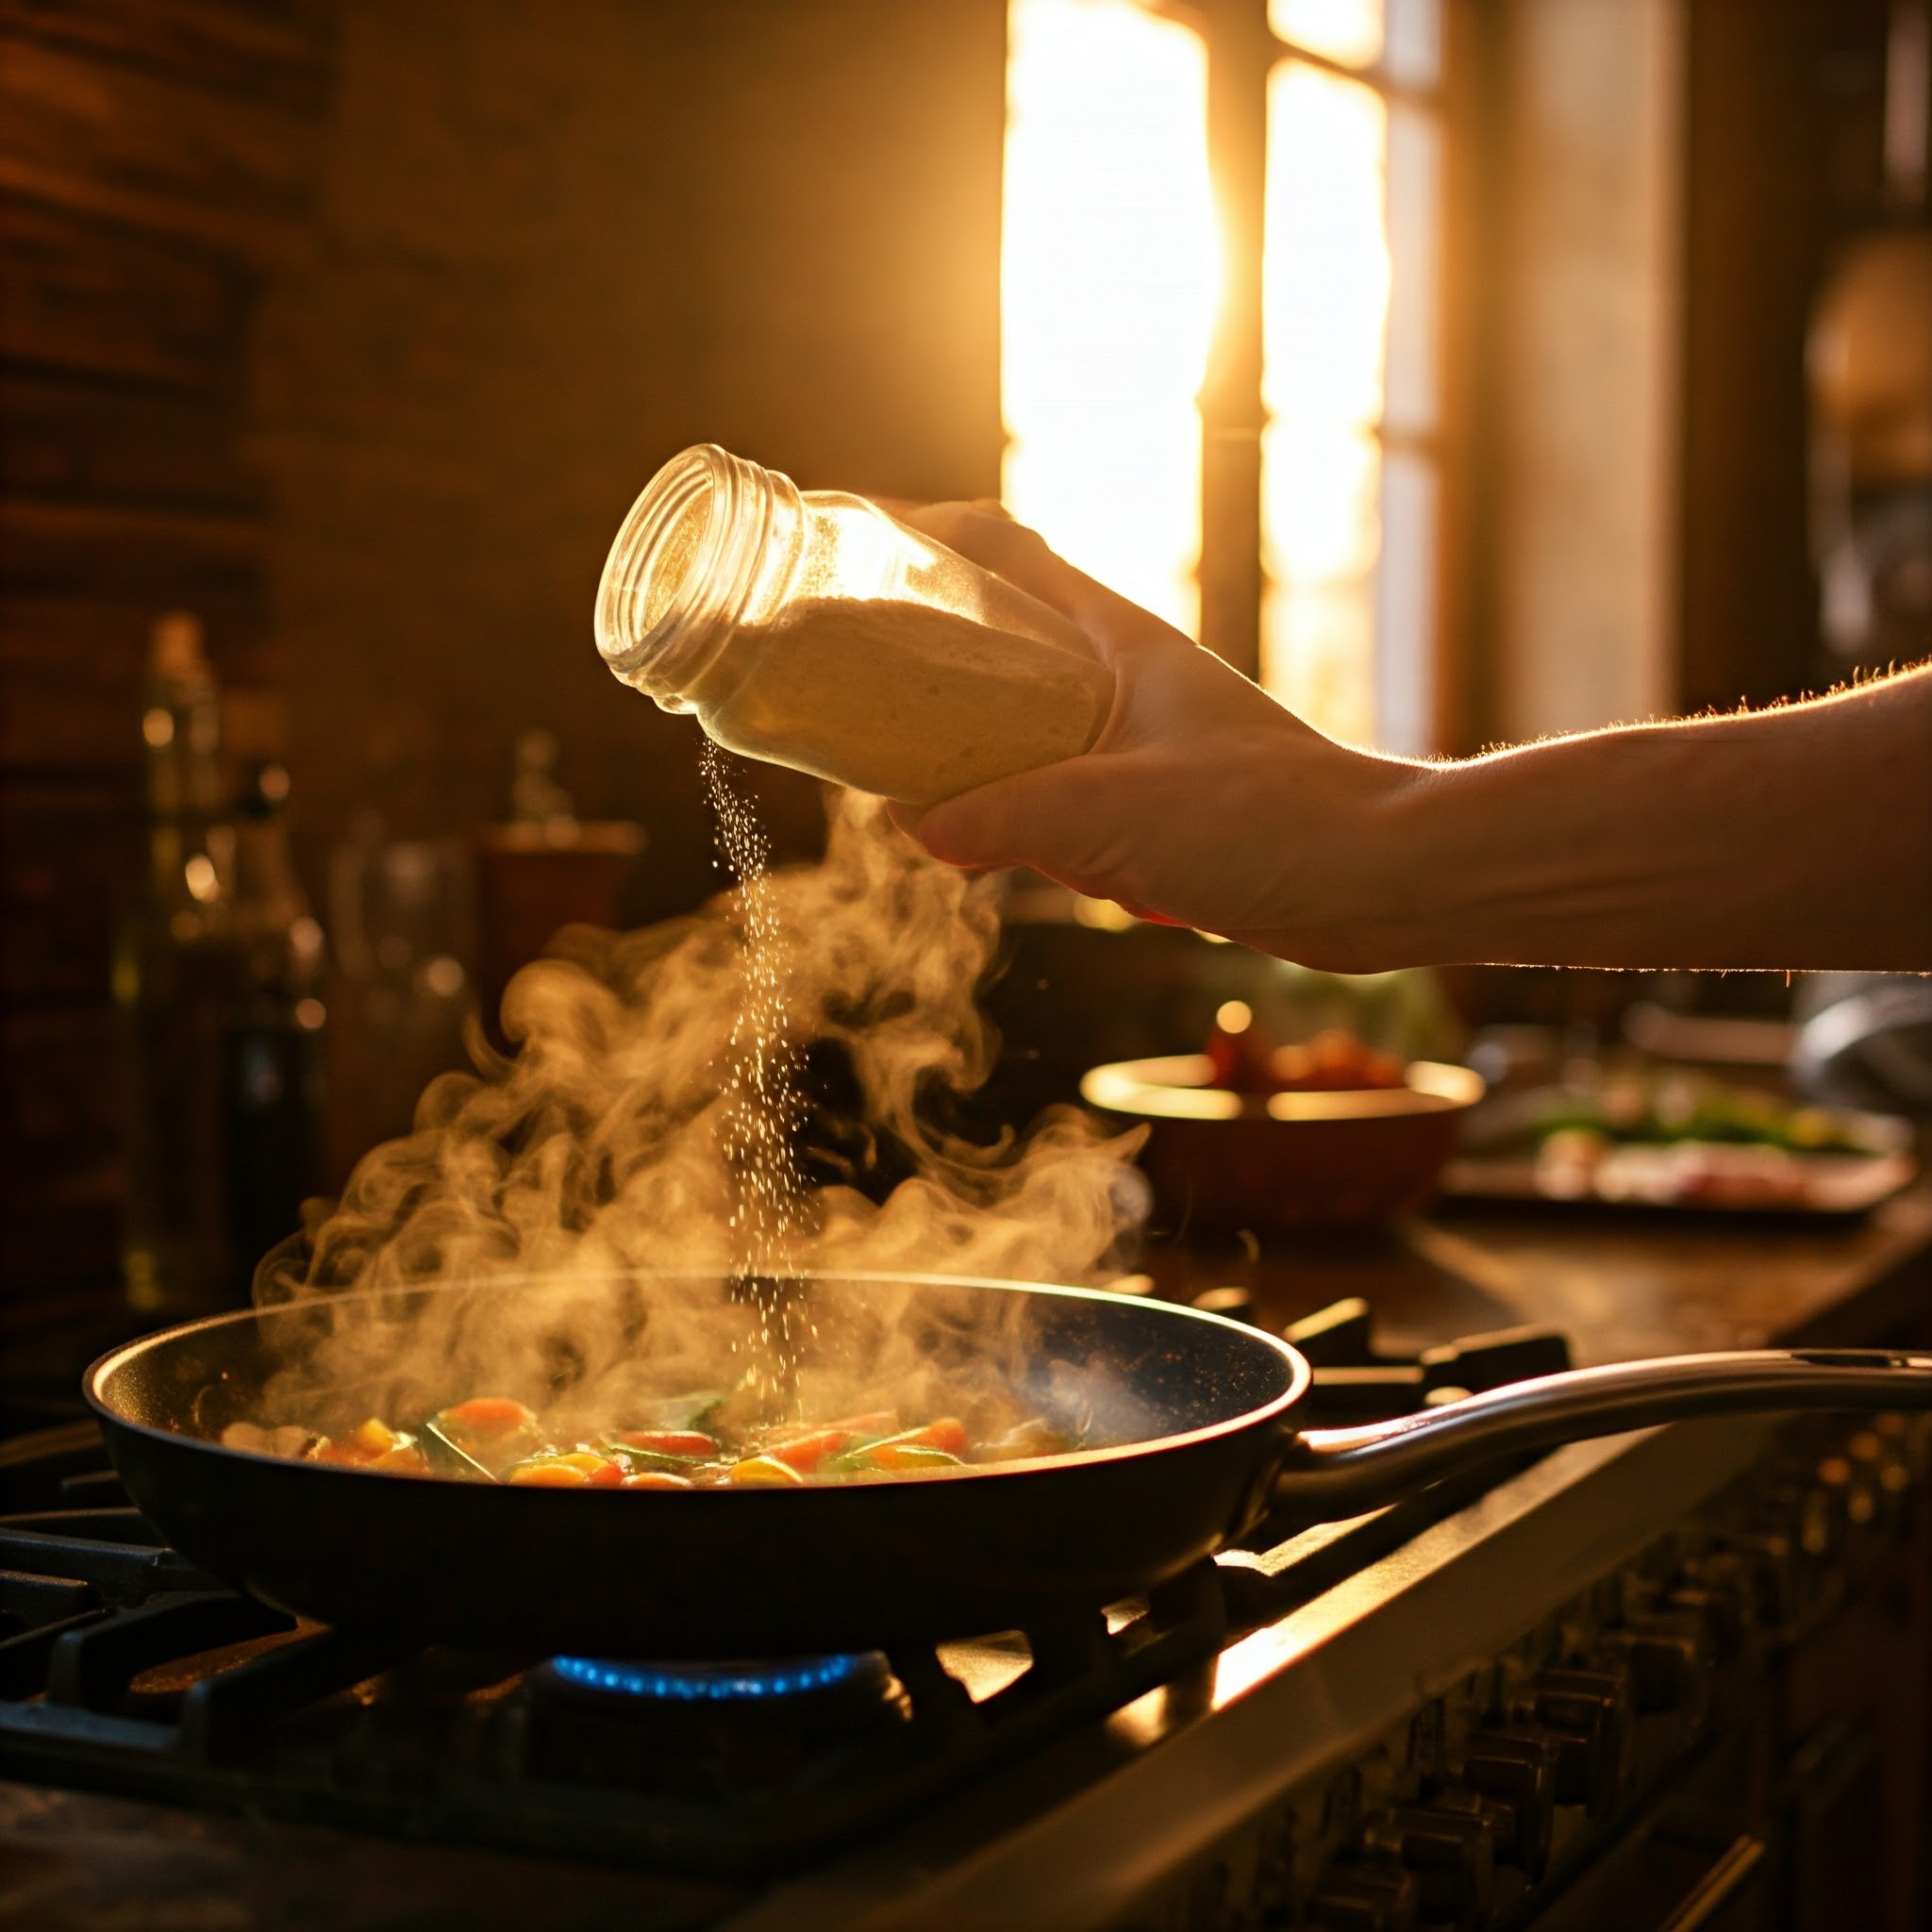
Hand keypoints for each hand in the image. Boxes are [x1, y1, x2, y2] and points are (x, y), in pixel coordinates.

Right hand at [889, 504, 1423, 969]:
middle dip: (931, 660)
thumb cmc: (1264, 821)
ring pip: (1027, 730)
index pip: (1010, 555)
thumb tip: (916, 827)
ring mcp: (1142, 745)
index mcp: (1120, 644)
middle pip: (1005, 643)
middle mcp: (1128, 682)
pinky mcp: (1158, 810)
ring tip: (903, 775)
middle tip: (857, 680)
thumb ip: (1001, 819)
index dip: (933, 537)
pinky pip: (1061, 801)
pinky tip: (995, 858)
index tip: (862, 542)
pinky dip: (1022, 824)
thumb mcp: (1105, 816)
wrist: (1374, 883)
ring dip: (973, 753)